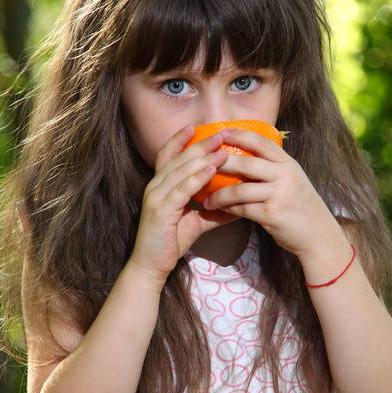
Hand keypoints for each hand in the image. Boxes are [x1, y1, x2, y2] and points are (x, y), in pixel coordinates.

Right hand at [129, 126, 234, 285]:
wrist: (153, 265)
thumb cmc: (171, 242)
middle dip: (200, 145)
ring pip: (181, 171)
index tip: (196, 127)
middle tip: (220, 134)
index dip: (180, 140)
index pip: (168, 156)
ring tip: (223, 150)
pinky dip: (197, 178)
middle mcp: (155, 187)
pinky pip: (182, 189)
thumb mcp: (196, 222)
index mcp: (160, 186)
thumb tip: (238, 206)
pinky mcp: (161, 210)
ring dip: (203, 158)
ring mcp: (156, 198)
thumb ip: (214, 211)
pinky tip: (212, 170)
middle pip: (178, 158)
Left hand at [201, 127, 343, 264]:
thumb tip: (243, 160)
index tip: (221, 132)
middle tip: (201, 165)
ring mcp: (279, 194)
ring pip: (239, 189)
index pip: (261, 143)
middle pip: (246, 163)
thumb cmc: (301, 208)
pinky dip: (228, 209)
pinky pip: (242, 209)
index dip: (240, 135)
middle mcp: (285, 175)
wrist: (319, 236)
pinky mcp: (272, 214)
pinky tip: (219, 210)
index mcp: (289, 164)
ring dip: (218, 194)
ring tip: (206, 198)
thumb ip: (273, 170)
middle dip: (221, 163)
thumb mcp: (293, 181)